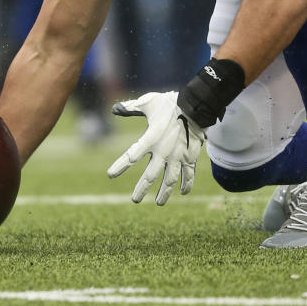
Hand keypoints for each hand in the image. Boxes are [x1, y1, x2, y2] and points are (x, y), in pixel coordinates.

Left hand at [106, 91, 205, 205]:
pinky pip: (189, 174)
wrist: (195, 105)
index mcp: (151, 138)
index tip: (110, 174)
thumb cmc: (169, 103)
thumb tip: (114, 109)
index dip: (120, 166)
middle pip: (150, 176)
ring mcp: (178, 156)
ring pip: (170, 179)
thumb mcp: (148, 102)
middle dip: (142, 189)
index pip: (132, 155)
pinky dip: (187, 184)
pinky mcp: (190, 156)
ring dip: (164, 192)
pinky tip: (183, 193)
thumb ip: (130, 107)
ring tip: (158, 203)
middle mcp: (163, 151)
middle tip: (134, 200)